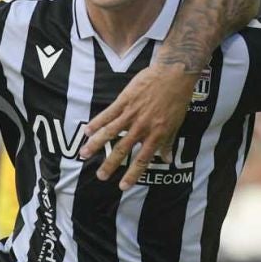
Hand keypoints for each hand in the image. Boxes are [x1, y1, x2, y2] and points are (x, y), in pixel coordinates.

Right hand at [78, 61, 193, 186]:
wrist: (173, 75)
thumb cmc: (177, 99)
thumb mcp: (176, 124)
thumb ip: (168, 143)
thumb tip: (167, 160)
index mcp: (156, 135)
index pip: (142, 159)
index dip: (133, 174)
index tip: (123, 186)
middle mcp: (142, 127)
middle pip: (122, 149)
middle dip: (110, 164)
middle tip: (100, 176)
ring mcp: (132, 114)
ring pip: (110, 132)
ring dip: (96, 144)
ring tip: (84, 154)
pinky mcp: (124, 100)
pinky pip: (108, 114)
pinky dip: (96, 123)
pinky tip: (86, 131)